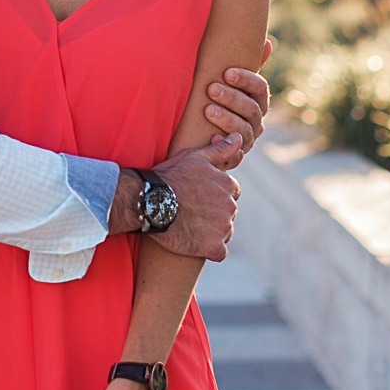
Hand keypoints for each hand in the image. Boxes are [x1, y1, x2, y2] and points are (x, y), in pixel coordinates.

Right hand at [149, 138, 240, 260]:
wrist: (150, 202)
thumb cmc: (169, 177)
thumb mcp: (195, 156)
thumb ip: (221, 149)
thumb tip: (239, 137)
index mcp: (228, 185)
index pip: (231, 193)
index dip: (214, 195)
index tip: (198, 197)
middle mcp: (231, 207)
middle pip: (227, 213)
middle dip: (214, 214)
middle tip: (191, 212)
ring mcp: (223, 228)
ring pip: (224, 232)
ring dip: (212, 232)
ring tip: (190, 227)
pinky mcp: (214, 247)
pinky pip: (219, 252)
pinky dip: (210, 250)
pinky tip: (195, 244)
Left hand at [203, 49, 272, 161]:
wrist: (199, 133)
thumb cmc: (216, 100)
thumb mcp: (228, 82)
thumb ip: (244, 63)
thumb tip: (268, 43)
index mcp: (257, 100)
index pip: (260, 88)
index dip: (246, 80)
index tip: (226, 72)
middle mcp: (256, 121)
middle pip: (252, 109)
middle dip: (232, 98)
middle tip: (211, 89)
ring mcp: (246, 140)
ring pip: (244, 131)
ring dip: (227, 119)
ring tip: (207, 110)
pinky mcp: (234, 157)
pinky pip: (235, 155)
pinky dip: (224, 146)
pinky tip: (211, 137)